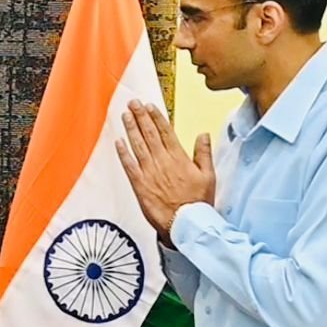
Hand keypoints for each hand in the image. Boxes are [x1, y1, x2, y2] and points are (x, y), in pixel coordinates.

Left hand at [114, 99, 215, 235]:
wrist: (186, 224)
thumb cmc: (198, 202)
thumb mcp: (209, 176)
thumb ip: (204, 153)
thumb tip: (203, 134)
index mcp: (179, 158)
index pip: (166, 132)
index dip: (156, 117)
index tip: (149, 106)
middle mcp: (162, 162)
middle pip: (150, 134)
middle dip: (141, 116)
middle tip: (133, 103)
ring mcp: (150, 173)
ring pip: (138, 146)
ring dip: (131, 129)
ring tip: (125, 115)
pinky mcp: (140, 185)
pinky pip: (129, 166)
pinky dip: (123, 153)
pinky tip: (118, 141)